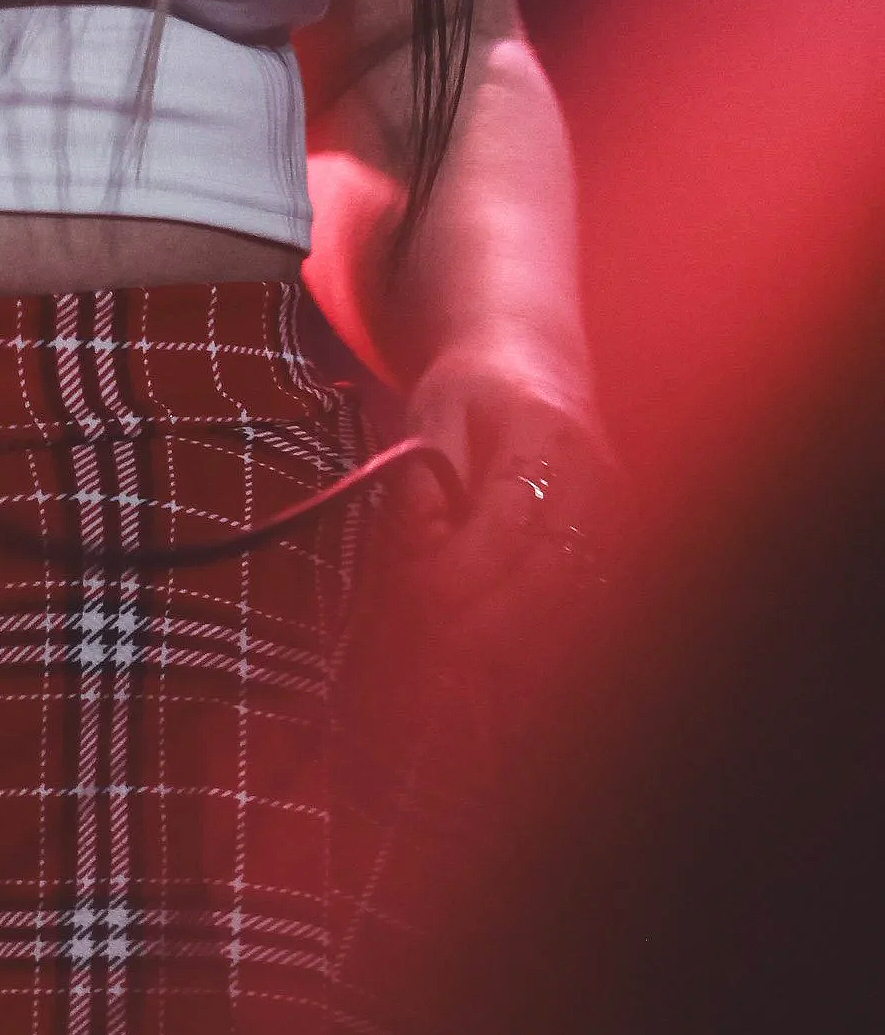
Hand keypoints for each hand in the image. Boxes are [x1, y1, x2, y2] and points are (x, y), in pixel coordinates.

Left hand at [388, 341, 618, 639]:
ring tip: (458, 669)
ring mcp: (619, 519)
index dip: (458, 571)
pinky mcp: (620, 549)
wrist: (535, 364)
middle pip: (551, 576)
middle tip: (430, 646)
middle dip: (488, 622)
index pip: (507, 523)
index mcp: (546, 435)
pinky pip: (587, 613)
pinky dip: (542, 645)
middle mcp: (598, 481)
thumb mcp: (432, 414)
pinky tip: (498, 667)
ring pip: (577, 606)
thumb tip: (418, 560)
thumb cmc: (473, 391)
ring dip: (518, 644)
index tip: (414, 596)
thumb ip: (424, 485)